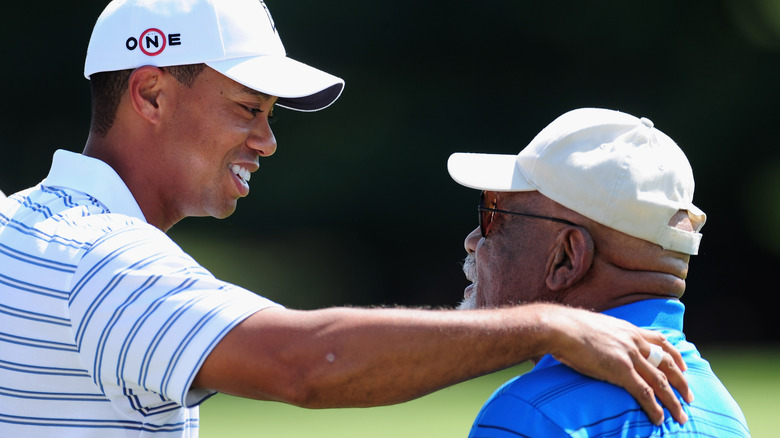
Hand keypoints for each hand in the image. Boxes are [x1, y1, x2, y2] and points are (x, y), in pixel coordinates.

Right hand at [547, 307, 692, 424]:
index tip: (683, 367)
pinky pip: (644, 392)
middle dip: (682, 382)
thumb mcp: (594, 325)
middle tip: (690, 397)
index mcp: (628, 329)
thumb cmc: (567, 326)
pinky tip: (659, 419)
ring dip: (674, 401)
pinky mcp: (621, 371)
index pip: (660, 341)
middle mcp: (634, 341)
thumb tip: (599, 342)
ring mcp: (629, 356)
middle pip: (667, 364)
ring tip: (681, 416)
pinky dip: (655, 408)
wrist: (560, 327)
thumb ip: (605, 335)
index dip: (675, 356)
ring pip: (661, 382)